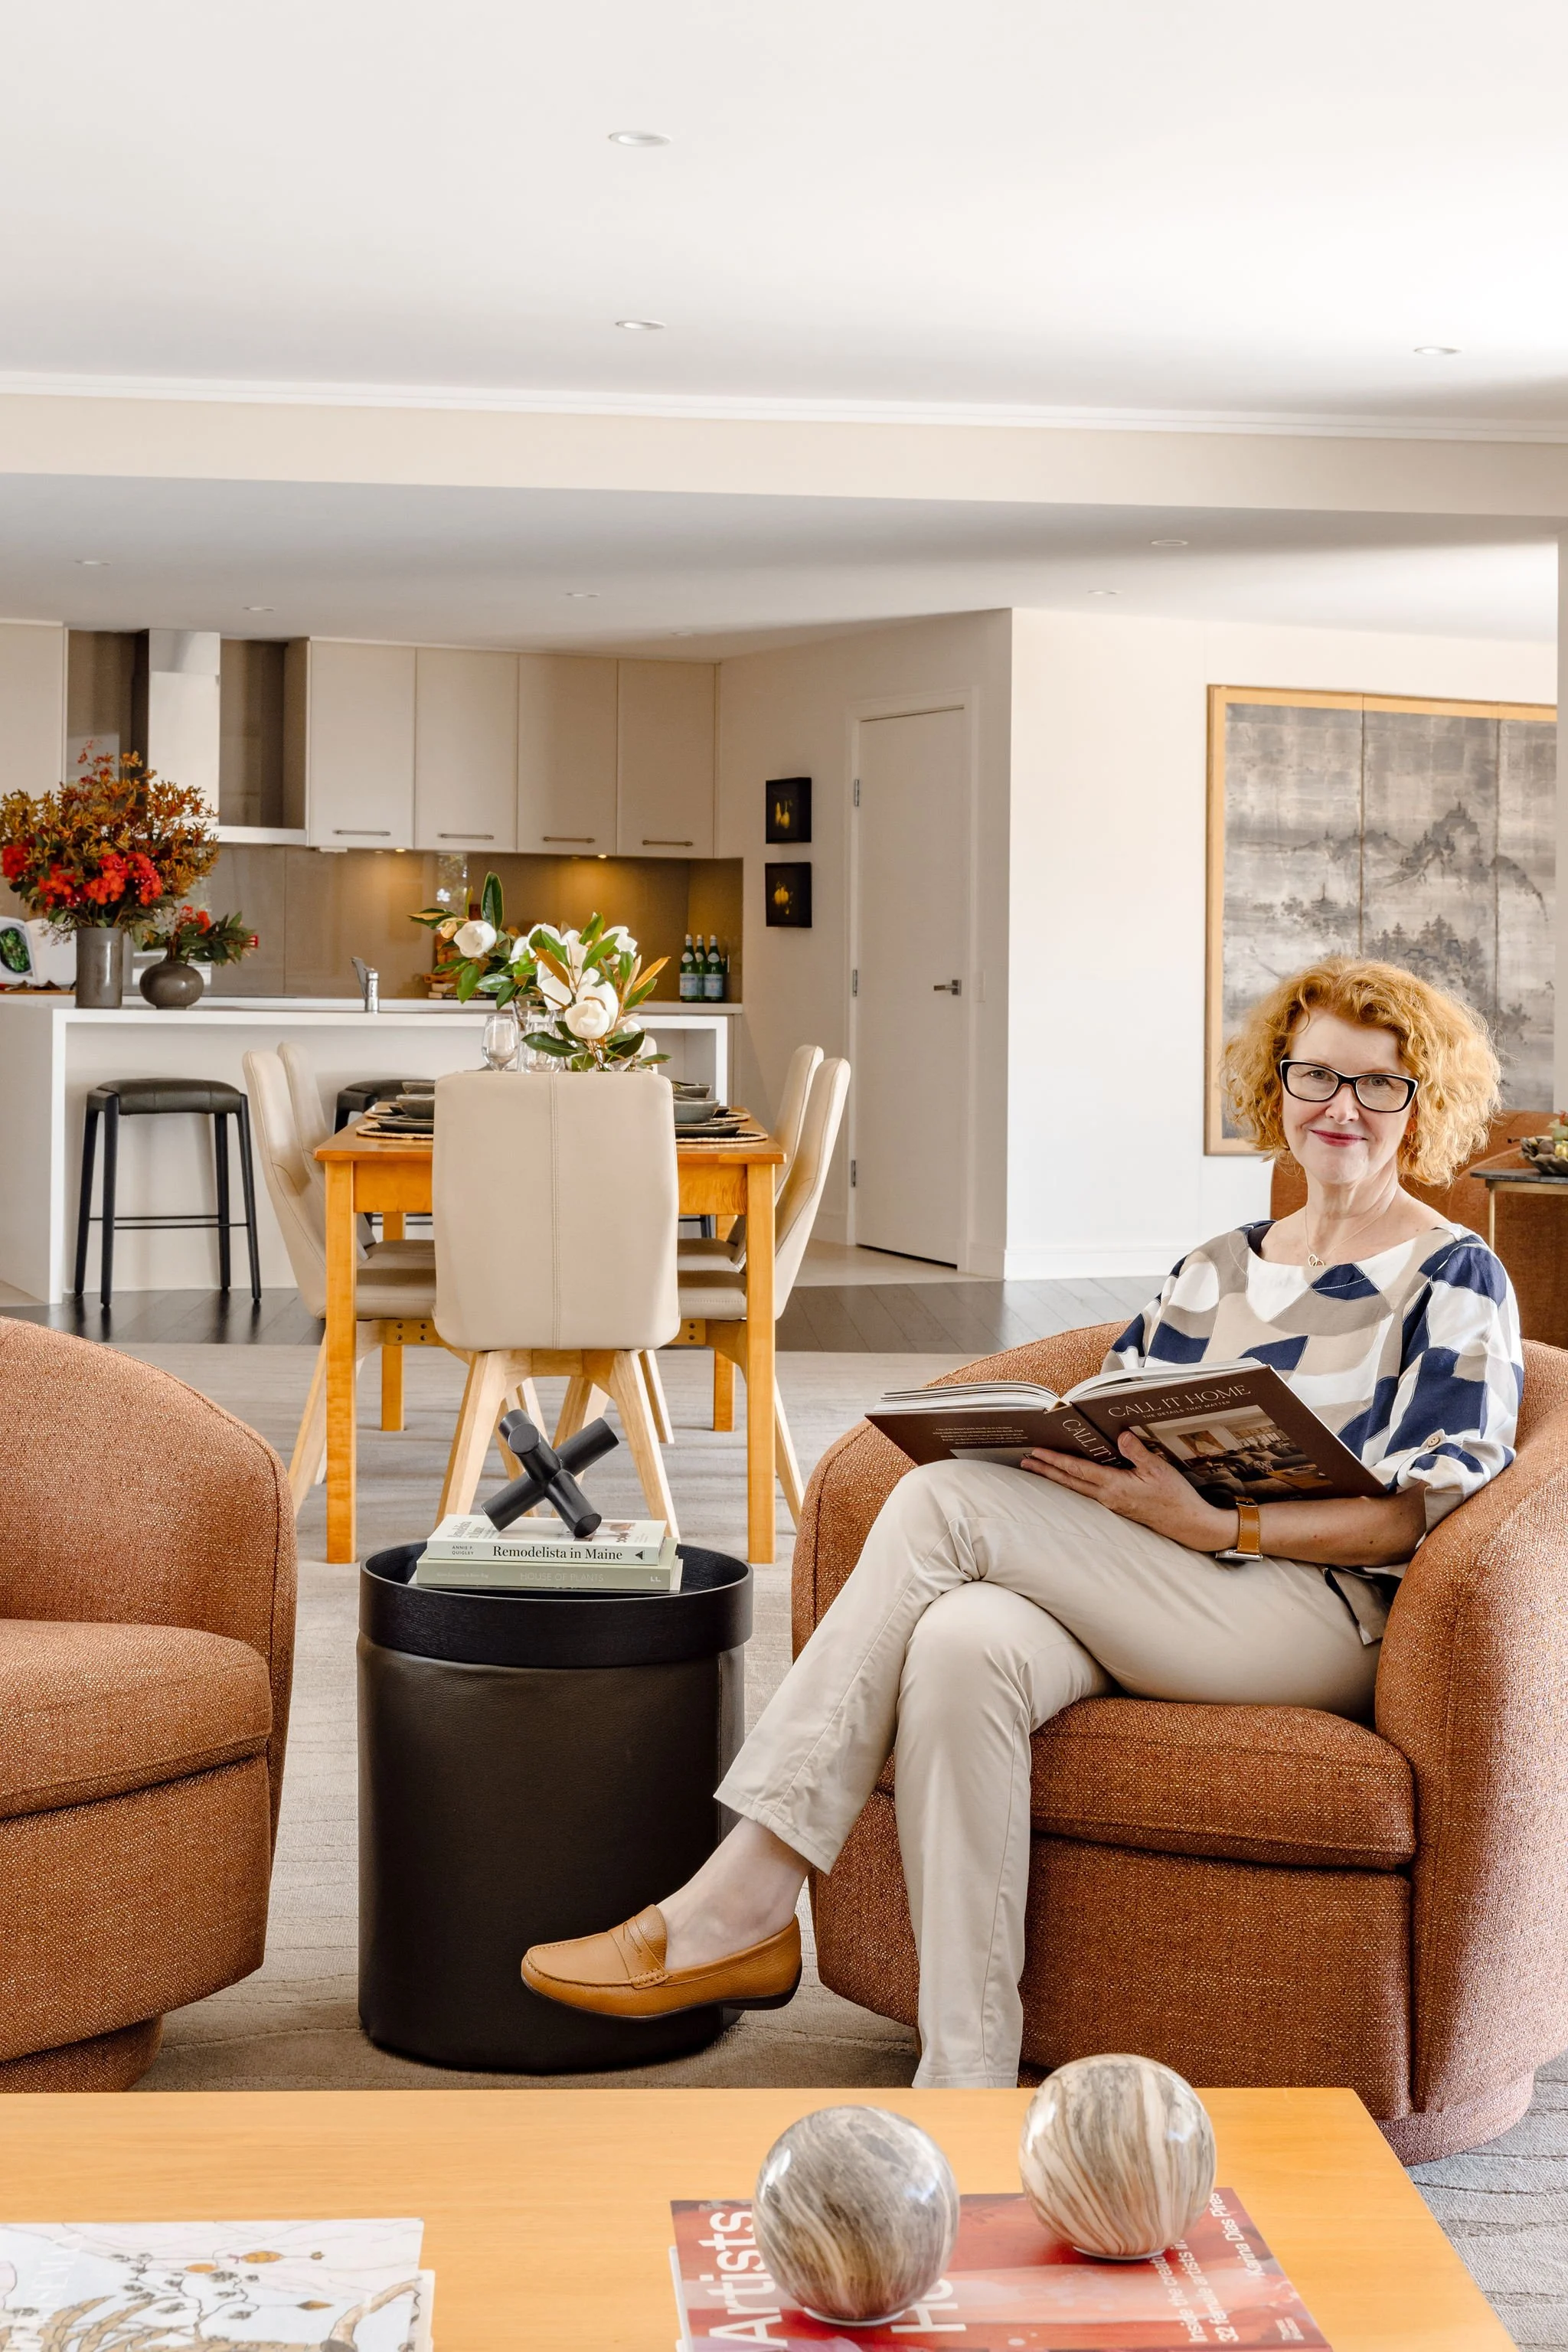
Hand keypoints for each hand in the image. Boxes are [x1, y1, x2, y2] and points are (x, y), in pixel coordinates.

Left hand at [1020, 1431, 1236, 1551]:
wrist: (1188, 1524)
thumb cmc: (1175, 1497)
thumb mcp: (1159, 1469)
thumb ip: (1137, 1452)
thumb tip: (1120, 1435)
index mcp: (1114, 1486)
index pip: (1078, 1471)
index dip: (1056, 1460)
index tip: (1037, 1452)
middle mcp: (1108, 1497)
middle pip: (1070, 1482)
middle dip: (1046, 1470)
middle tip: (1026, 1461)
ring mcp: (1112, 1504)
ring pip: (1077, 1488)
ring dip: (1057, 1477)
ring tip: (1040, 1469)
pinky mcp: (1119, 1506)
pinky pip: (1089, 1493)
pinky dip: (1074, 1483)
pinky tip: (1071, 1480)